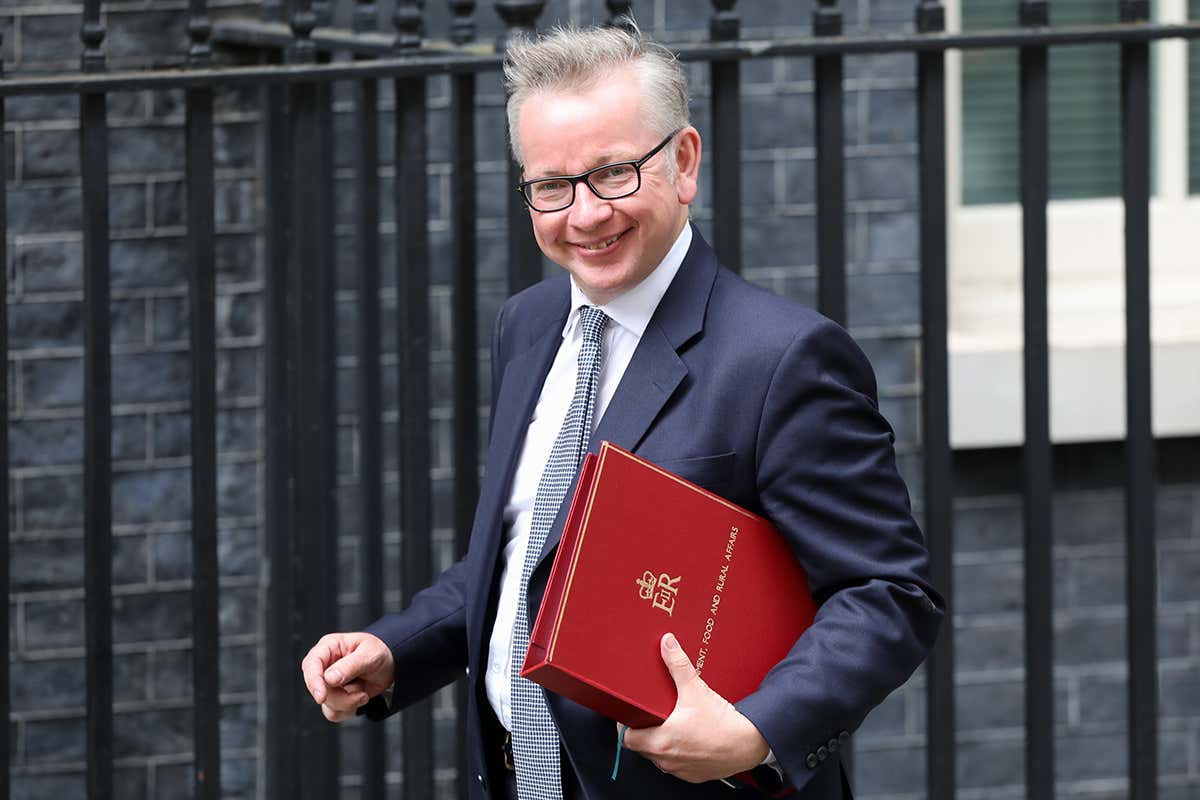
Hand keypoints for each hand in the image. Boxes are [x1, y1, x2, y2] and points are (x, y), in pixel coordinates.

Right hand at [301, 632, 394, 721]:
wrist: (391, 666)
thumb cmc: (379, 652)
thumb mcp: (370, 654)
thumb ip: (350, 665)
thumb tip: (329, 678)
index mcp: (329, 647)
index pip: (311, 664)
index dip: (313, 681)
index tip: (321, 696)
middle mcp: (325, 665)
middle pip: (318, 689)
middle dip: (341, 697)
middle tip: (361, 692)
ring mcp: (329, 683)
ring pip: (326, 704)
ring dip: (347, 704)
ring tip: (363, 693)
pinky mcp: (335, 697)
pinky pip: (333, 712)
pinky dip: (348, 710)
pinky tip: (360, 697)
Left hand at [622, 633, 769, 782]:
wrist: (749, 743)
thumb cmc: (723, 723)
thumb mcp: (696, 689)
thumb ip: (678, 665)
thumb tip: (667, 644)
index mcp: (660, 741)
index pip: (626, 739)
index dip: (625, 726)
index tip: (630, 715)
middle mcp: (667, 759)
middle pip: (641, 747)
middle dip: (643, 731)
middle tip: (651, 715)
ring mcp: (679, 769)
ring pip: (658, 757)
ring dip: (660, 743)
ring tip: (670, 725)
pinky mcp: (693, 775)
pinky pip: (676, 765)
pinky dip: (677, 753)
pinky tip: (687, 738)